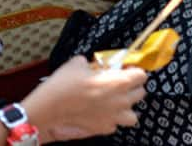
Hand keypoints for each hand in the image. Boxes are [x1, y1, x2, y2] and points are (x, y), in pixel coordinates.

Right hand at [24, 56, 147, 139]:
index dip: (133, 70)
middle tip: (119, 83)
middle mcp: (121, 101)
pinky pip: (114, 125)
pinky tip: (102, 113)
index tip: (125, 68)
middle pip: (140, 93)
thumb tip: (92, 65)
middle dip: (132, 87)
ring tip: (116, 102)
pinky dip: (111, 120)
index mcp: (119, 82)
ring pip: (133, 115)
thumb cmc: (65, 83)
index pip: (141, 75)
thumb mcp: (78, 63)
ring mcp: (113, 117)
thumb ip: (92, 63)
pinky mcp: (103, 128)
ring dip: (127, 108)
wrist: (50, 107)